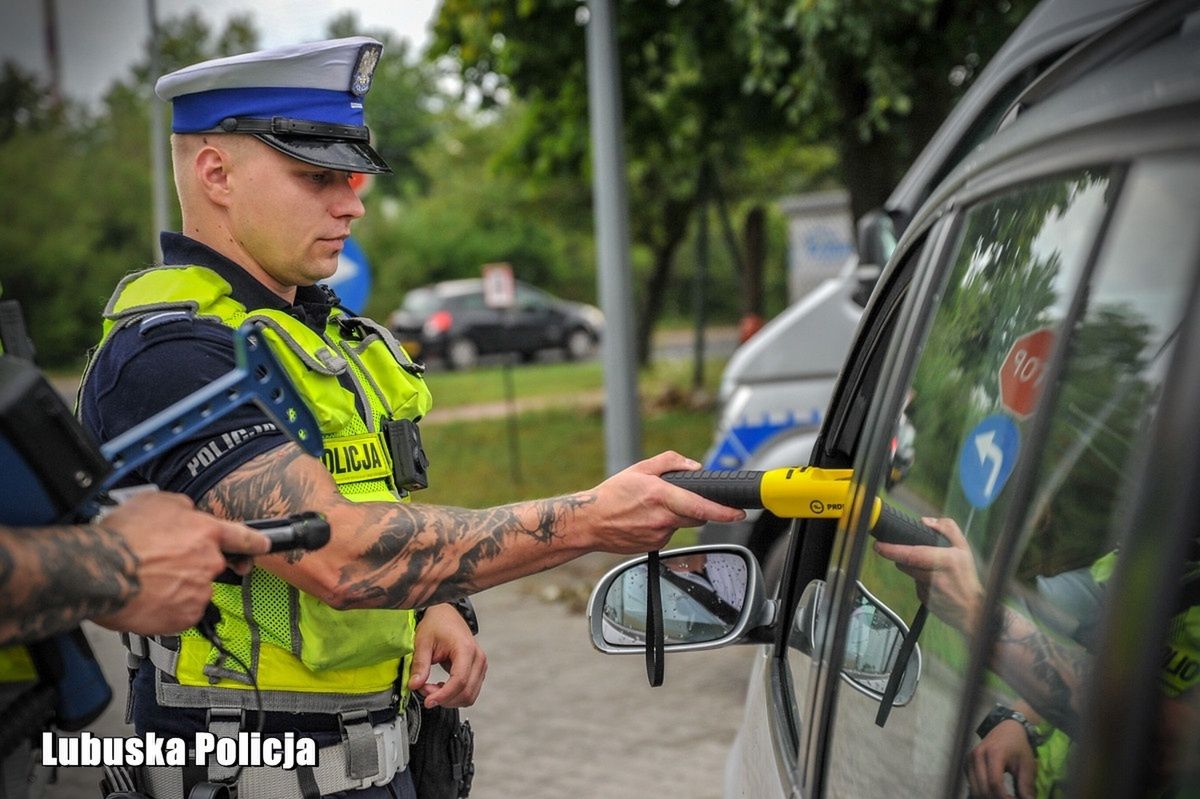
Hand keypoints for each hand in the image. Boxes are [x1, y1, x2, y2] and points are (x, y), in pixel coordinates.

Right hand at [93, 491, 269, 634]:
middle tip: (162, 564)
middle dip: (190, 566)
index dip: (255, 541)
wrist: (101, 571)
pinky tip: (148, 598)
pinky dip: (168, 608)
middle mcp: (210, 562)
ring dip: (177, 588)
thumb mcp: (157, 502)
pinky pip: (182, 612)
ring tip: (148, 581)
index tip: (263, 545)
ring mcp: (200, 591)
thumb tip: (190, 515)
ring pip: (194, 590)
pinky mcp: (185, 616)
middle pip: (210, 565)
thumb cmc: (122, 536)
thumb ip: (184, 509)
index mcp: (207, 532)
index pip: (243, 536)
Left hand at [408, 603, 486, 708]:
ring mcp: (480, 665)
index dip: (443, 695)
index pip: (459, 681)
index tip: (428, 701)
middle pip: (466, 692)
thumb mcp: (423, 642)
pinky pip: (469, 691)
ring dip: (449, 699)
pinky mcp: (478, 670)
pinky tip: (441, 687)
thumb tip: (414, 685)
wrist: (446, 615)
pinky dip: (454, 695)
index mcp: (466, 649)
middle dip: (444, 698)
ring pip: (469, 696)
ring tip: (431, 688)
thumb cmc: (437, 624)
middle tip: (424, 691)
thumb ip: (419, 665)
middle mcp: (478, 658)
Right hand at [583, 451, 745, 553]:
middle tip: (676, 499)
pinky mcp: (653, 546)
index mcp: (661, 496)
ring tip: (649, 509)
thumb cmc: (612, 494)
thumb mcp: (639, 468)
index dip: (724, 512)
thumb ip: (670, 462)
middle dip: (695, 508)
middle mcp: (662, 519)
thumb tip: (695, 466)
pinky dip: (663, 526)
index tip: (739, 514)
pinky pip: (668, 534)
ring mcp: (658, 536)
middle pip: (696, 517)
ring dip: (675, 517)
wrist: (589, 522)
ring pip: (681, 526)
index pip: (701, 507)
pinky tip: (644, 521)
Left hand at [873, 516, 983, 633]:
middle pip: (905, 563)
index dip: (892, 550)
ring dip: (914, 569)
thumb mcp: (964, 548)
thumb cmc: (967, 577)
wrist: (973, 610)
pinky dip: (920, 581)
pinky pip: (915, 585)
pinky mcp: (923, 600)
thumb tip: (925, 521)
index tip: (879, 546)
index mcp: (945, 560)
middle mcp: (935, 576)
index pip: (912, 554)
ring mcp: (928, 591)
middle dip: (904, 557)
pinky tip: (934, 584)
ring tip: (932, 571)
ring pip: (909, 573)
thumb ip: (948, 528)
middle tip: (916, 556)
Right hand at [967, 720, 1036, 798]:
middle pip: (983, 788)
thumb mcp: (1027, 764)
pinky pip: (971, 784)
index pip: (995, 783)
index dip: (1004, 797)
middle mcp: (978, 755)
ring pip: (974, 788)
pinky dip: (982, 792)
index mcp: (994, 754)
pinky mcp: (966, 763)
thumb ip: (1026, 784)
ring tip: (1002, 797)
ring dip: (988, 797)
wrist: (1007, 728)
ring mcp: (969, 759)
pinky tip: (993, 793)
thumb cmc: (1018, 746)